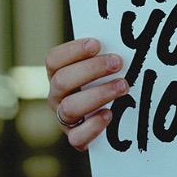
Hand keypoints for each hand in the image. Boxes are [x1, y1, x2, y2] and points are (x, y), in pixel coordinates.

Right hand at [45, 37, 128, 152]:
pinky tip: (110, 114)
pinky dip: (94, 125)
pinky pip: (78, 137)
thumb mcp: (100, 67)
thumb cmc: (104, 83)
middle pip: (62, 81)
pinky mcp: (75, 138)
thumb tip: (123, 38)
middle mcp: (57, 96)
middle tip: (117, 62)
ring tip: (123, 86)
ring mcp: (63, 118)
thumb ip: (104, 54)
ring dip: (99, 94)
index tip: (96, 44)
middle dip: (92, 69)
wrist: (108, 121)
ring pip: (70, 108)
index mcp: (58, 74)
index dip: (73, 51)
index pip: (53, 59)